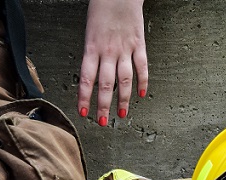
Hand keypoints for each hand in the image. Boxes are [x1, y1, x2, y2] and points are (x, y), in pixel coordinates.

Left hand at [77, 0, 147, 125]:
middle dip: (103, 106)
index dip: (85, 97)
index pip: (86, 79)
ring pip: (124, 80)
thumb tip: (93, 74)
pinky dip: (143, 82)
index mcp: (92, 47)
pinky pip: (142, 68)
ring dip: (123, 100)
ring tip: (121, 114)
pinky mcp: (139, 45)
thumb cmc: (101, 8)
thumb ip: (92, 53)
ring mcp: (125, 49)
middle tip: (102, 122)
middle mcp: (108, 51)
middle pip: (106, 85)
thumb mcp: (89, 31)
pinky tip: (141, 94)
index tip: (83, 112)